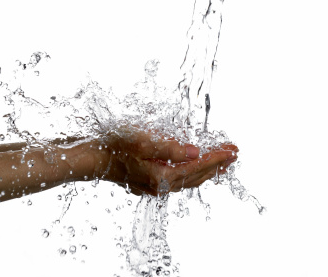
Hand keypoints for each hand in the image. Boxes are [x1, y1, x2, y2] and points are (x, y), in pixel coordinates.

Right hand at [99, 131, 238, 195]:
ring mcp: (155, 185)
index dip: (217, 158)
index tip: (233, 150)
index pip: (197, 167)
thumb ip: (171, 148)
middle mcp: (161, 185)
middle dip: (217, 165)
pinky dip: (193, 172)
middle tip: (234, 155)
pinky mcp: (150, 181)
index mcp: (162, 177)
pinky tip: (195, 167)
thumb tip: (195, 152)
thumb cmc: (116, 147)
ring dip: (207, 170)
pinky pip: (179, 179)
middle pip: (197, 177)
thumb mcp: (144, 142)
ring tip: (222, 163)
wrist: (93, 158)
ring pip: (189, 180)